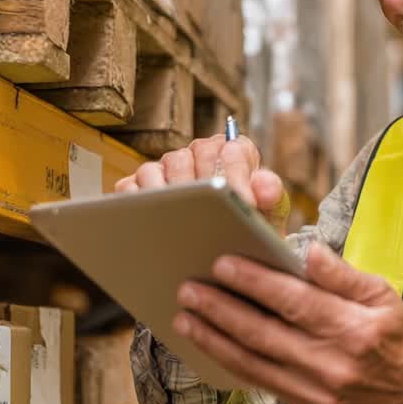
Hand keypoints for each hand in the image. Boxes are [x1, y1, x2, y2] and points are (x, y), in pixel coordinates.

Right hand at [114, 134, 289, 231]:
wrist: (225, 253)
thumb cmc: (247, 227)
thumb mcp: (267, 217)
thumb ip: (272, 198)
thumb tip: (264, 187)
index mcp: (234, 153)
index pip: (234, 150)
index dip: (238, 173)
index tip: (243, 200)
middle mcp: (199, 155)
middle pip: (197, 153)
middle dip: (205, 181)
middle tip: (210, 209)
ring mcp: (168, 170)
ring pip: (163, 166)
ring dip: (170, 190)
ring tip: (178, 215)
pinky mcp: (139, 189)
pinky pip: (130, 187)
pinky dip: (136, 200)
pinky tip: (147, 219)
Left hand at [172, 242, 402, 403]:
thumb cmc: (396, 336)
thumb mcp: (382, 294)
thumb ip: (341, 274)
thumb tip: (307, 250)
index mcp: (352, 327)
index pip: (293, 301)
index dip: (254, 281)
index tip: (222, 263)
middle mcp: (331, 362)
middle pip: (263, 332)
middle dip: (220, 309)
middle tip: (188, 289)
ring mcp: (316, 389)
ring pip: (252, 362)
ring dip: (214, 339)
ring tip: (185, 318)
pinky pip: (259, 382)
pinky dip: (229, 363)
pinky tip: (209, 346)